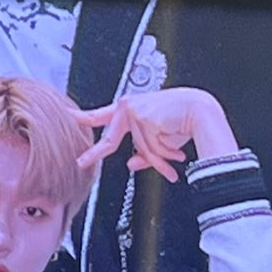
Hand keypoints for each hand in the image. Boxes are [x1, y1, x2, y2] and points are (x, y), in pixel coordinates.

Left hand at [73, 88, 237, 181]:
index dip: (85, 118)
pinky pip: (150, 147)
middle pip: (110, 139)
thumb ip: (143, 152)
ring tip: (175, 157)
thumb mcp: (160, 139)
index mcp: (131, 108)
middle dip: (95, 154)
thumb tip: (131, 165)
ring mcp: (134, 112)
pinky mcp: (143, 117)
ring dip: (159, 158)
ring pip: (140, 149)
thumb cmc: (183, 120)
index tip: (70, 117)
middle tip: (81, 163)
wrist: (201, 110)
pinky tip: (176, 149)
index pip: (103, 115)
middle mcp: (129, 107)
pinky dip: (165, 153)